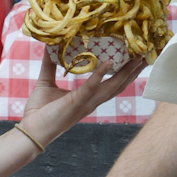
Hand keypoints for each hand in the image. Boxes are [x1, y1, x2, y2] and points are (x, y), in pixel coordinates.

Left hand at [17, 49, 146, 145]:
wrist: (30, 131)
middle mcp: (91, 101)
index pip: (110, 84)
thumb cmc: (39, 112)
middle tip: (146, 56)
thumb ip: (50, 65)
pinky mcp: (76, 103)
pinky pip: (91, 87)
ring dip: (125, 72)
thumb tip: (49, 45)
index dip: (124, 72)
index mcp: (88, 98)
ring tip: (137, 58)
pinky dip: (100, 75)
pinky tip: (108, 62)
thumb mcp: (46, 83)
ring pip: (112, 86)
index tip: (134, 58)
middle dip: (133, 71)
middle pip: (119, 85)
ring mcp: (86, 103)